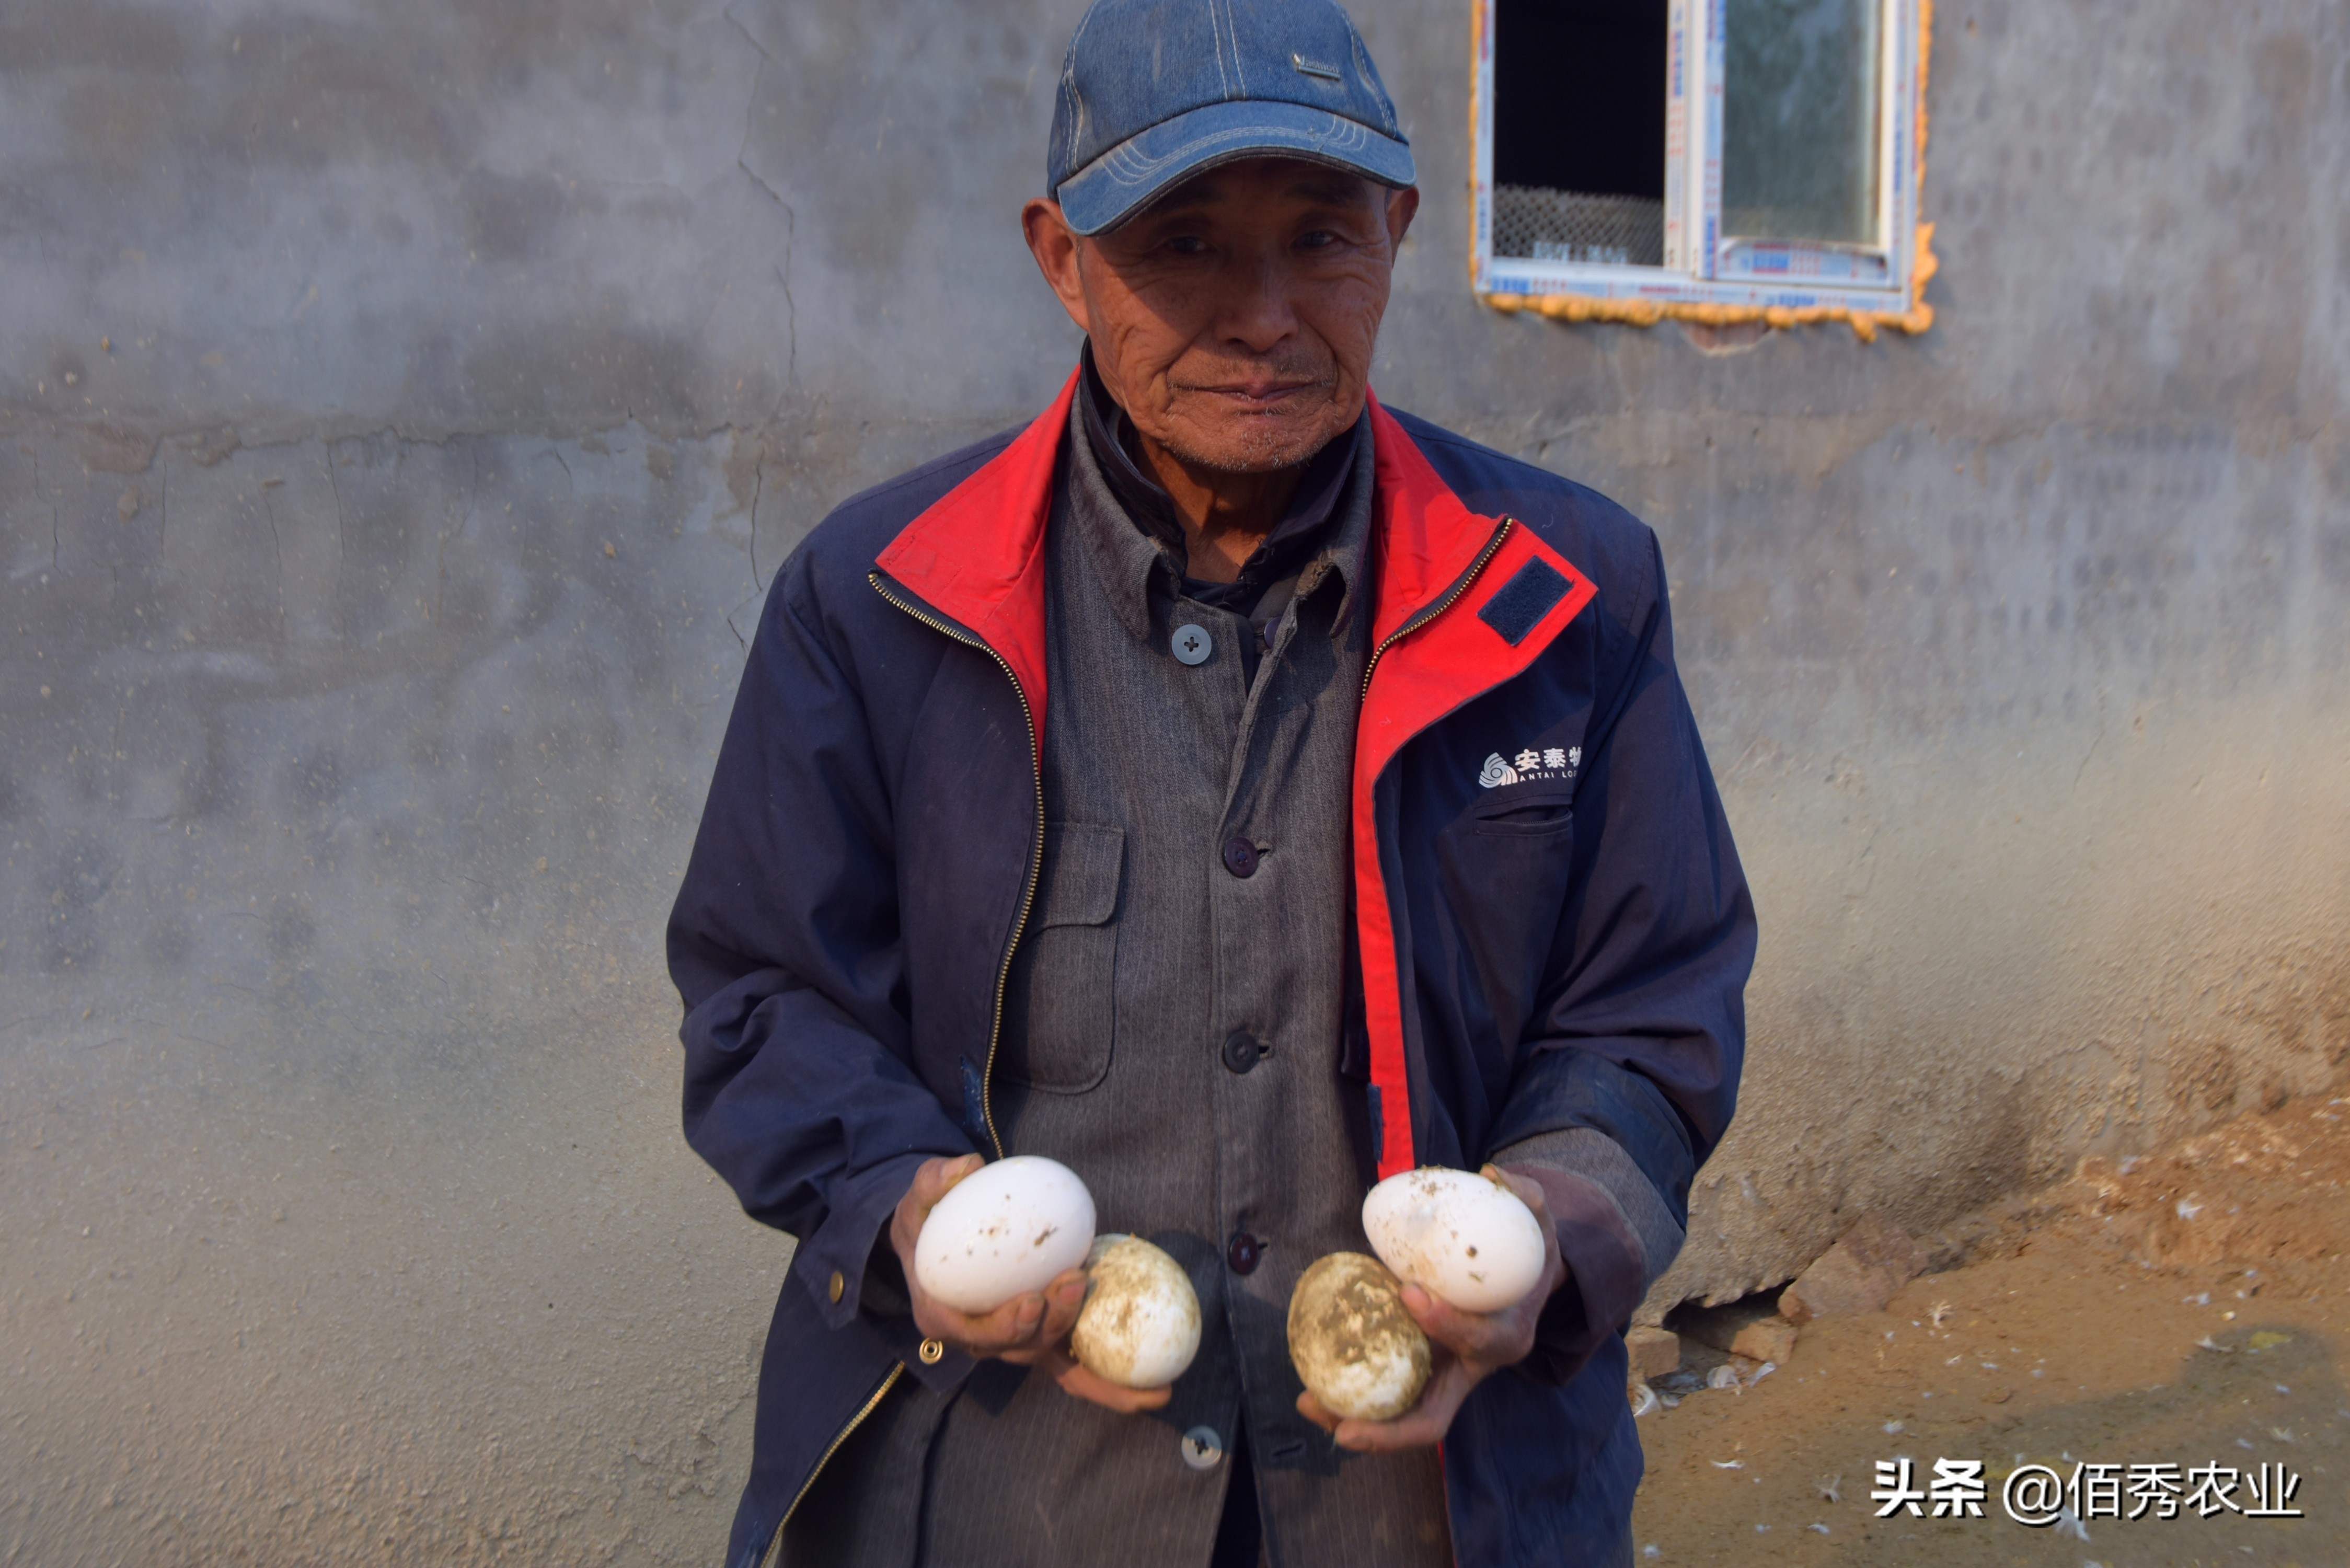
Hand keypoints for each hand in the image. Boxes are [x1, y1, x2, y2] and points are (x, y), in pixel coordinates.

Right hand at [889, 1154, 1170, 1413]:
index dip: (1003, 1325)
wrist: (934, 1247)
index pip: (973, 1332)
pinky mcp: (1042, 1340)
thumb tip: (967, 1167)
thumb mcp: (918, 1199)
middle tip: (1076, 1283)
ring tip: (1130, 1355)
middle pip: (1020, 1347)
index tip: (1032, 1299)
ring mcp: (1014, 1344)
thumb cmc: (927, 1223)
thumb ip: (933, 1181)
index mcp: (944, 1317)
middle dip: (1053, 1324)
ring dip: (1093, 1366)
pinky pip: (1076, 1368)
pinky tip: (1157, 1394)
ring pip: (1053, 1360)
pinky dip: (1112, 1387)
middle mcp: (980, 1341)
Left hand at [1296, 1165, 1567, 1450]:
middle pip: (1433, 1417)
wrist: (1526, 1282)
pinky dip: (1349, 1399)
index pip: (1476, 1340)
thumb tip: (1492, 1176)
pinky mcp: (1420, 1373)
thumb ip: (1526, 1196)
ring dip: (1357, 1423)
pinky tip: (1309, 1389)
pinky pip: (1385, 1397)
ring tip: (1308, 1405)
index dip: (1444, 1322)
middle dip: (1389, 1429)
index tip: (1409, 1293)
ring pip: (1402, 1419)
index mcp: (1505, 1337)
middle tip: (1345, 1426)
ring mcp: (1444, 1378)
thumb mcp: (1540, 1222)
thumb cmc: (1527, 1252)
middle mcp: (1472, 1370)